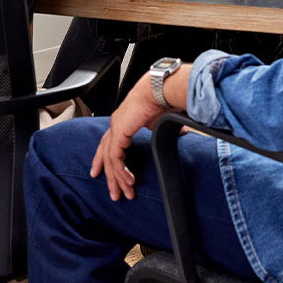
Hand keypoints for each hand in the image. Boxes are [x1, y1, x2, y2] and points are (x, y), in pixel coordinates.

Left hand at [89, 73, 168, 200]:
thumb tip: (181, 133)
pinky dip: (120, 171)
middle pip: (106, 153)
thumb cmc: (161, 98)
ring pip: (110, 159)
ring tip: (123, 193)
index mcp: (124, 120)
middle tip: (113, 191)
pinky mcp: (119, 132)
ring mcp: (116, 127)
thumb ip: (166, 130)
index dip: (105, 158)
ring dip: (117, 178)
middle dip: (108, 174)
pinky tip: (128, 181)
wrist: (160, 89)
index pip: (110, 142)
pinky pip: (115, 158)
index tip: (101, 171)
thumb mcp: (162, 120)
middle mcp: (117, 123)